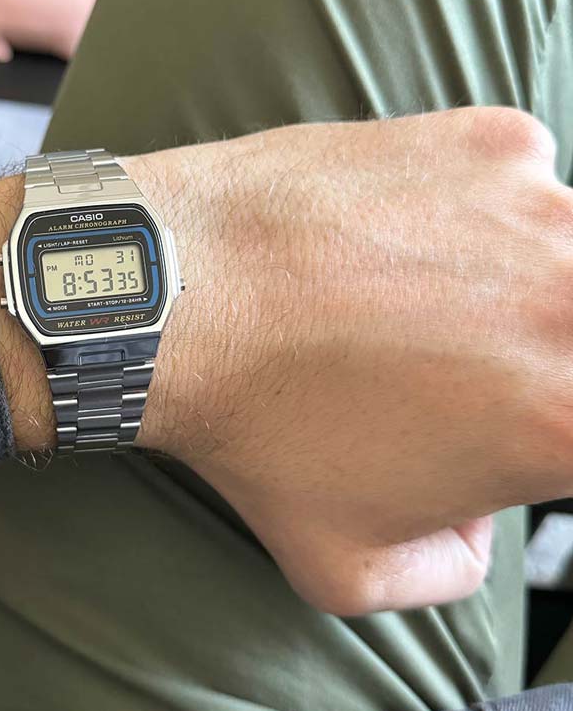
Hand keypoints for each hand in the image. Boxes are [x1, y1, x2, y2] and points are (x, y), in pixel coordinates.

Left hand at [0, 108, 572, 615]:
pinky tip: (386, 237)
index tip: (501, 419)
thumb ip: (451, 568)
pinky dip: (470, 211)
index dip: (545, 433)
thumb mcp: (348, 566)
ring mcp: (542, 208)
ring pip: (562, 255)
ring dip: (511, 280)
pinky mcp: (491, 142)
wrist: (176, 293)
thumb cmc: (252, 428)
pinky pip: (515, 185)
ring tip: (407, 297)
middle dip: (540, 357)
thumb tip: (475, 517)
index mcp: (569, 420)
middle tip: (456, 362)